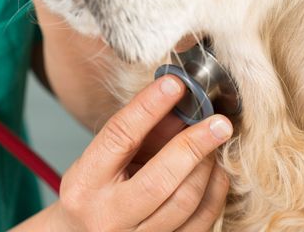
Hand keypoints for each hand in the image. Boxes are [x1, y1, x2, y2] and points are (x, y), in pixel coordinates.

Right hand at [49, 76, 232, 230]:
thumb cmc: (96, 190)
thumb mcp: (104, 159)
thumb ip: (141, 133)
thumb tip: (181, 102)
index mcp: (85, 183)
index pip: (119, 137)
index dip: (148, 107)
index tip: (175, 85)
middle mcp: (106, 215)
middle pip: (159, 179)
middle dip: (194, 145)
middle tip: (218, 122)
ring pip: (185, 202)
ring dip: (207, 167)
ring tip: (214, 145)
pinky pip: (201, 223)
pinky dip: (215, 192)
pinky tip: (215, 172)